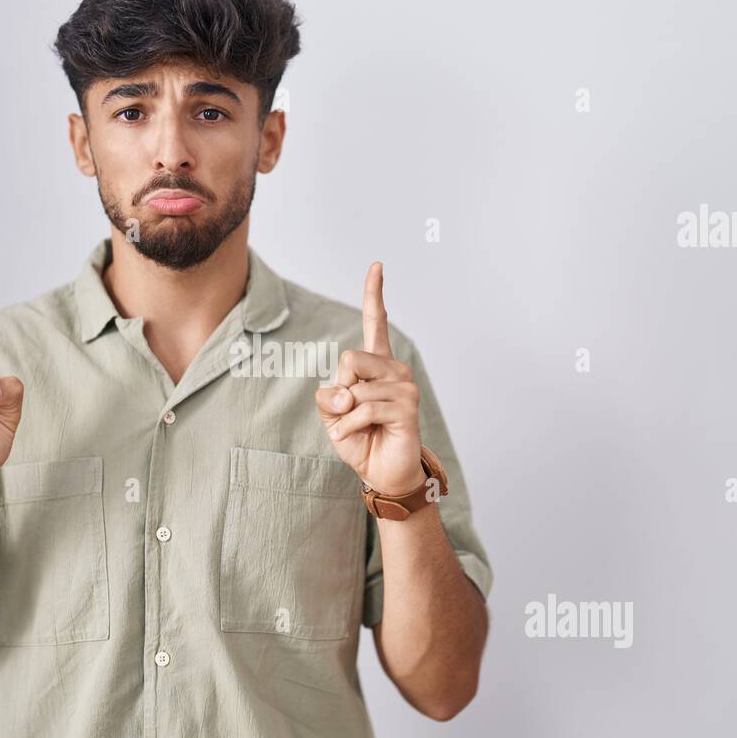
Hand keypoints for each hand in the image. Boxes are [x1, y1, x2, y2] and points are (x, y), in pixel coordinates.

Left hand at [315, 261, 423, 496]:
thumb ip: (329, 396)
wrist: (382, 472)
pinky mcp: (407, 408)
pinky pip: (363, 409)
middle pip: (351, 359)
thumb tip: (344, 392)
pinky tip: (356, 437)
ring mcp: (405, 388)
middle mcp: (395, 370)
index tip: (377, 265)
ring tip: (357, 428)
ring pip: (355, 388)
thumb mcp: (331, 414)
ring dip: (344, 416)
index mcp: (377, 365)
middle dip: (340, 389)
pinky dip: (349, 427)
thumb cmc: (359, 439)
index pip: (376, 323)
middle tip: (348, 412)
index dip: (374, 294)